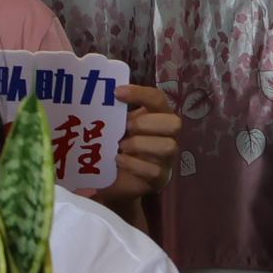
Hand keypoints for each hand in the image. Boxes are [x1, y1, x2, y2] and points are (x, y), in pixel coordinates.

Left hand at [110, 83, 181, 203]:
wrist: (116, 179)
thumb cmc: (118, 145)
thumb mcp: (116, 127)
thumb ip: (114, 114)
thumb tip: (98, 98)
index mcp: (158, 117)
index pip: (158, 99)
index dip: (140, 94)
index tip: (117, 93)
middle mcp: (168, 136)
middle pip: (174, 123)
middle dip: (146, 123)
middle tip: (125, 127)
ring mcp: (166, 158)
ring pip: (168, 146)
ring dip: (140, 144)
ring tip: (120, 146)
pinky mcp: (159, 178)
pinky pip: (154, 170)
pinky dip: (134, 164)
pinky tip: (119, 160)